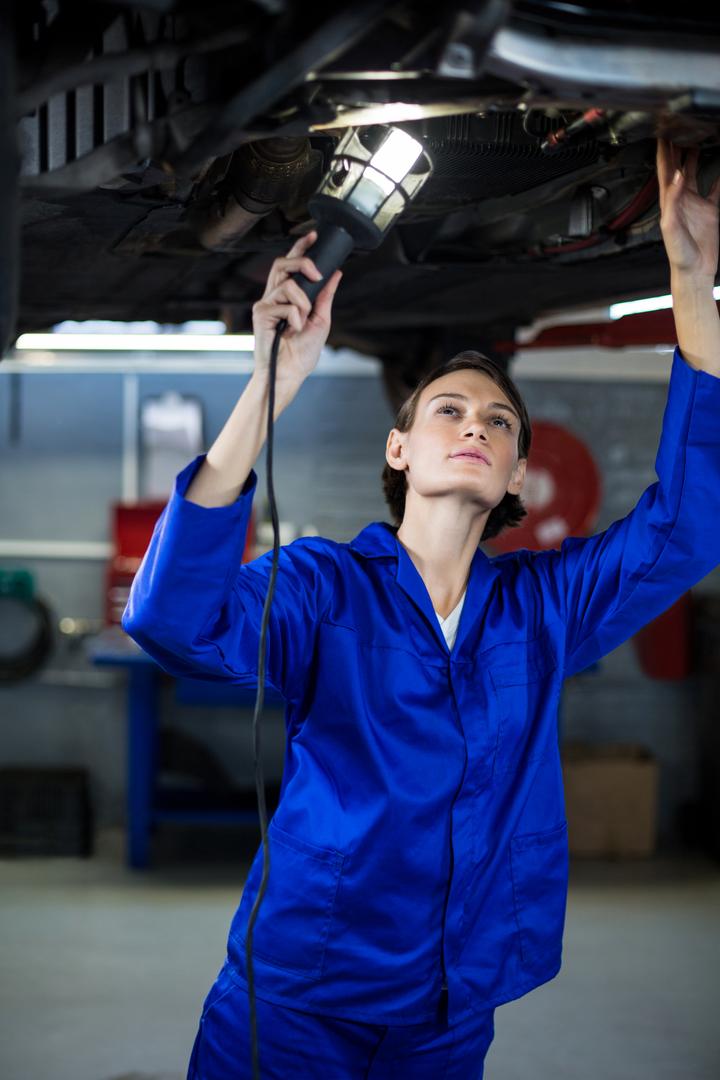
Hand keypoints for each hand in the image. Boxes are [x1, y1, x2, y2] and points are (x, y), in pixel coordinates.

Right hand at [252, 230, 342, 386]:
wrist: (290, 373)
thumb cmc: (302, 353)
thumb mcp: (321, 320)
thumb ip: (325, 296)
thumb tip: (336, 273)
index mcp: (287, 297)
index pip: (291, 265)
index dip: (300, 247)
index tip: (313, 235)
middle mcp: (273, 296)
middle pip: (282, 263)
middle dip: (302, 261)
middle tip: (317, 273)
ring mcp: (265, 304)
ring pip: (288, 284)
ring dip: (303, 303)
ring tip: (302, 322)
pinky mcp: (260, 314)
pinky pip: (284, 304)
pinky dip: (295, 318)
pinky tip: (292, 331)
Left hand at [656, 137, 719, 278]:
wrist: (693, 270)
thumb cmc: (678, 254)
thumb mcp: (671, 226)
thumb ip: (673, 201)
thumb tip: (678, 176)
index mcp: (669, 202)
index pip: (664, 171)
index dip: (663, 152)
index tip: (662, 134)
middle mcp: (680, 199)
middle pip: (677, 167)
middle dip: (676, 148)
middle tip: (678, 129)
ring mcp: (695, 204)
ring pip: (695, 173)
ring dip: (694, 157)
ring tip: (696, 139)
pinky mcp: (709, 210)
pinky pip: (715, 188)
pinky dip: (719, 176)